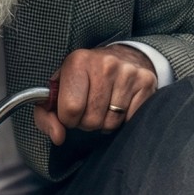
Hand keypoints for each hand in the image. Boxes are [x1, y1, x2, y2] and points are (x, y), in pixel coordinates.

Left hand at [32, 45, 157, 146]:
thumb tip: (58, 137)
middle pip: (91, 120)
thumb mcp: (58, 91)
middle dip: (87, 122)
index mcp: (77, 61)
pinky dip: (123, 120)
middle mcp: (105, 64)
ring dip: (105, 122)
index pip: (71, 109)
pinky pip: (130, 120)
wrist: (121, 57)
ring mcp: (128, 72)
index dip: (68, 119)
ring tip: (104, 106)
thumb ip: (47, 116)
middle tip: (90, 108)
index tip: (71, 112)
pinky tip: (120, 105)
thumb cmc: (83, 79)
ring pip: (111, 123)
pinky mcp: (146, 82)